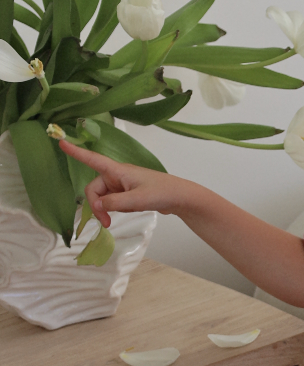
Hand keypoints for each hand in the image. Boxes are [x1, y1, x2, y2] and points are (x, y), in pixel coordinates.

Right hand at [59, 141, 195, 226]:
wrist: (180, 198)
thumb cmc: (162, 192)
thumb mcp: (137, 200)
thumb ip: (115, 203)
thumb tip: (97, 206)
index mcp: (118, 170)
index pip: (93, 159)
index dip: (77, 152)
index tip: (61, 141)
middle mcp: (117, 175)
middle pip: (94, 189)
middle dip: (95, 206)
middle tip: (105, 223)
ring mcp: (121, 185)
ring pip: (102, 198)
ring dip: (104, 210)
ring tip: (113, 222)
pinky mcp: (127, 193)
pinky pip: (112, 202)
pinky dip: (114, 209)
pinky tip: (129, 211)